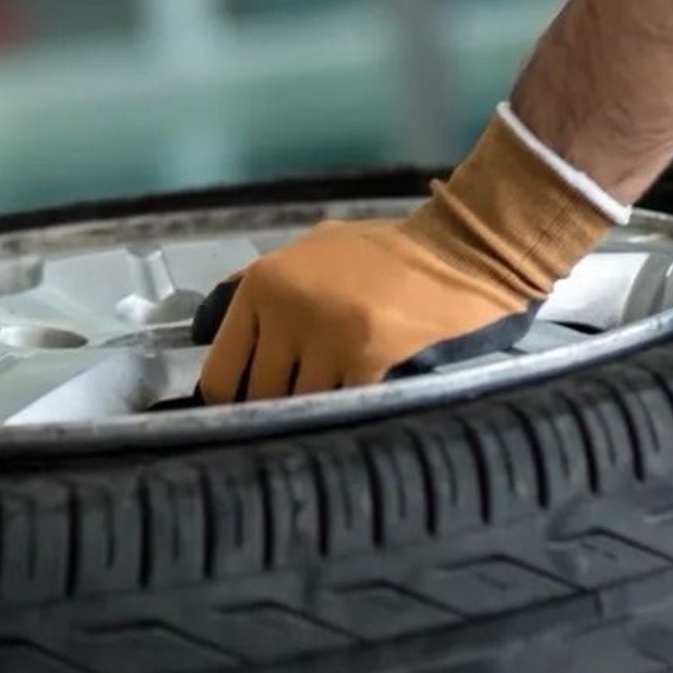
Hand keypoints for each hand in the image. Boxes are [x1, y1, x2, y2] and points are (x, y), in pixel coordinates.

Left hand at [194, 110, 619, 401]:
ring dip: (313, 414)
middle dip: (273, 411)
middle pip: (258, 397)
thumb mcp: (310, 251)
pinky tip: (361, 405)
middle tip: (288, 421)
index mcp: (262, 284)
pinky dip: (350, 409)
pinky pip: (342, 405)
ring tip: (326, 413)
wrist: (456, 251)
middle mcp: (285, 309)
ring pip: (300, 406)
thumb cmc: (383, 253)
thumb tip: (215, 332)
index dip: (231, 401)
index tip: (243, 417)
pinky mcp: (367, 357)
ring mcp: (325, 335)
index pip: (221, 371)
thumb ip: (262, 288)